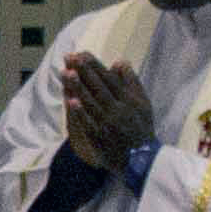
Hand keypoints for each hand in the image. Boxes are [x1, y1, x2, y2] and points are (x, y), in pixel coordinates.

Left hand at [62, 50, 155, 172]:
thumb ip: (131, 82)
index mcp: (129, 100)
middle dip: (84, 71)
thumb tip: (119, 61)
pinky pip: (89, 122)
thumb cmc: (141, 126)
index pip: (110, 79)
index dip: (95, 66)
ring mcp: (108, 123)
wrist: (142, 158)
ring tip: (66, 73)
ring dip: (79, 87)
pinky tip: (71, 101)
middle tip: (70, 57)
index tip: (82, 53)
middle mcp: (119, 109)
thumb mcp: (143, 103)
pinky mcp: (99, 137)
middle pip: (99, 87)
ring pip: (91, 102)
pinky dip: (81, 112)